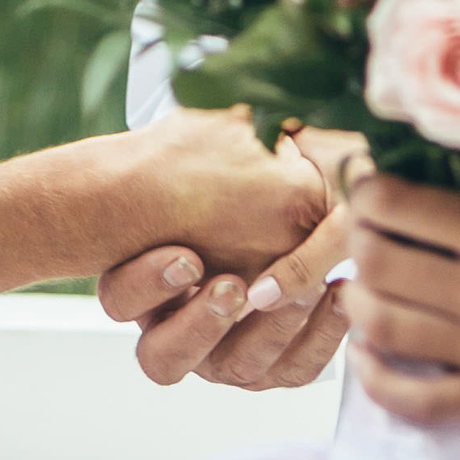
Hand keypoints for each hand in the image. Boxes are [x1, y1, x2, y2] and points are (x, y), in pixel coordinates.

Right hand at [98, 126, 364, 387]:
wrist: (308, 196)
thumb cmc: (249, 167)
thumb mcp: (223, 143)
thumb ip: (212, 137)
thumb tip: (204, 87)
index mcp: (146, 279)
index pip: (119, 300)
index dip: (147, 284)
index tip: (187, 253)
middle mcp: (178, 324)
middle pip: (163, 358)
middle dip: (198, 325)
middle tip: (233, 287)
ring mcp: (227, 352)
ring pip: (233, 371)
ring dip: (268, 333)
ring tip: (305, 291)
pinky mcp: (279, 363)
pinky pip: (294, 371)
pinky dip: (319, 340)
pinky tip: (340, 294)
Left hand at [340, 173, 459, 426]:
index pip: (398, 205)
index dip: (369, 191)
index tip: (372, 185)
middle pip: (378, 263)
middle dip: (359, 242)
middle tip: (367, 232)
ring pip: (383, 328)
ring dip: (361, 304)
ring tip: (367, 287)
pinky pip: (413, 398)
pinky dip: (377, 379)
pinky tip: (373, 357)